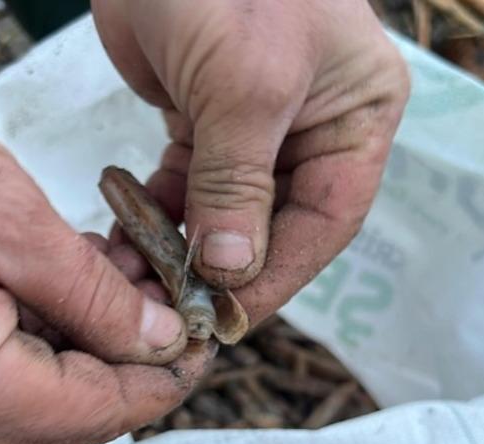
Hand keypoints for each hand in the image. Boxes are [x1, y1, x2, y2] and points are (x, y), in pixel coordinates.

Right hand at [0, 0, 212, 443]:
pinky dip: (29, 354)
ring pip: (23, 411)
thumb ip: (97, 297)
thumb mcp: (15, 222)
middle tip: (163, 310)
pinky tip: (53, 295)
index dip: (158, 382)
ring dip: (77, 361)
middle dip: (122, 373)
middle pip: (60, 425)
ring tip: (112, 287)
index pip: (92, 413)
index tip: (201, 346)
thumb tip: (159, 342)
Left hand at [92, 0, 409, 321]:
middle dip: (224, 269)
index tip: (227, 317)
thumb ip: (239, 183)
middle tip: (174, 312)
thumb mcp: (244, 86)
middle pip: (276, 224)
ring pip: (227, 213)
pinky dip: (158, 217)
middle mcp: (314, 125)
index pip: (327, 217)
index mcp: (357, 114)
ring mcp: (256, 125)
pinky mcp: (203, 120)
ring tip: (138, 284)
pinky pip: (188, 188)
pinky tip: (126, 241)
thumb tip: (232, 271)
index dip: (280, 273)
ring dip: (183, 251)